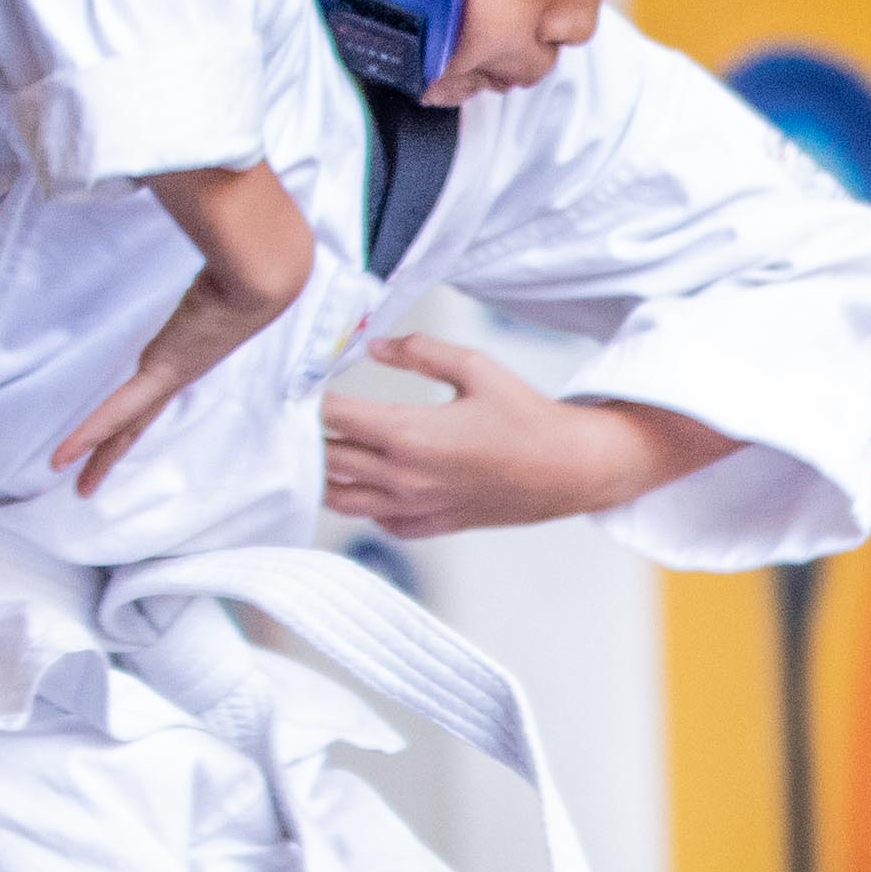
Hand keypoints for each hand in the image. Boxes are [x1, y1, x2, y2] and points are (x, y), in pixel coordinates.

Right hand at [56, 162, 322, 495]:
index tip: (114, 436)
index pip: (150, 393)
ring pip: (125, 425)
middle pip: (134, 422)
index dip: (129, 417)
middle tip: (86, 485)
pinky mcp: (167, 369)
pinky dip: (92, 433)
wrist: (267, 269)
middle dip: (109, 454)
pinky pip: (120, 409)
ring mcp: (172, 374)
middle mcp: (179, 371)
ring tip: (76, 485)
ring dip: (98, 454)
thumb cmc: (253, 263)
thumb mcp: (217, 269)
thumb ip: (198, 261)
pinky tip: (65, 456)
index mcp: (188, 353)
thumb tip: (202, 234)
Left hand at [314, 337, 722, 539]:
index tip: (300, 385)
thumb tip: (377, 346)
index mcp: (410, 434)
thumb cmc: (529, 420)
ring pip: (341, 499)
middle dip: (307, 437)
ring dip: (324, 475)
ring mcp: (415, 506)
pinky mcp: (432, 525)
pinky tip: (367, 482)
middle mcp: (404, 477)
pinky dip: (362, 502)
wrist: (571, 470)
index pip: (334, 418)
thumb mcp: (477, 367)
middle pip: (328, 459)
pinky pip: (377, 520)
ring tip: (319, 452)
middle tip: (299, 416)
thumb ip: (420, 351)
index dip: (309, 400)